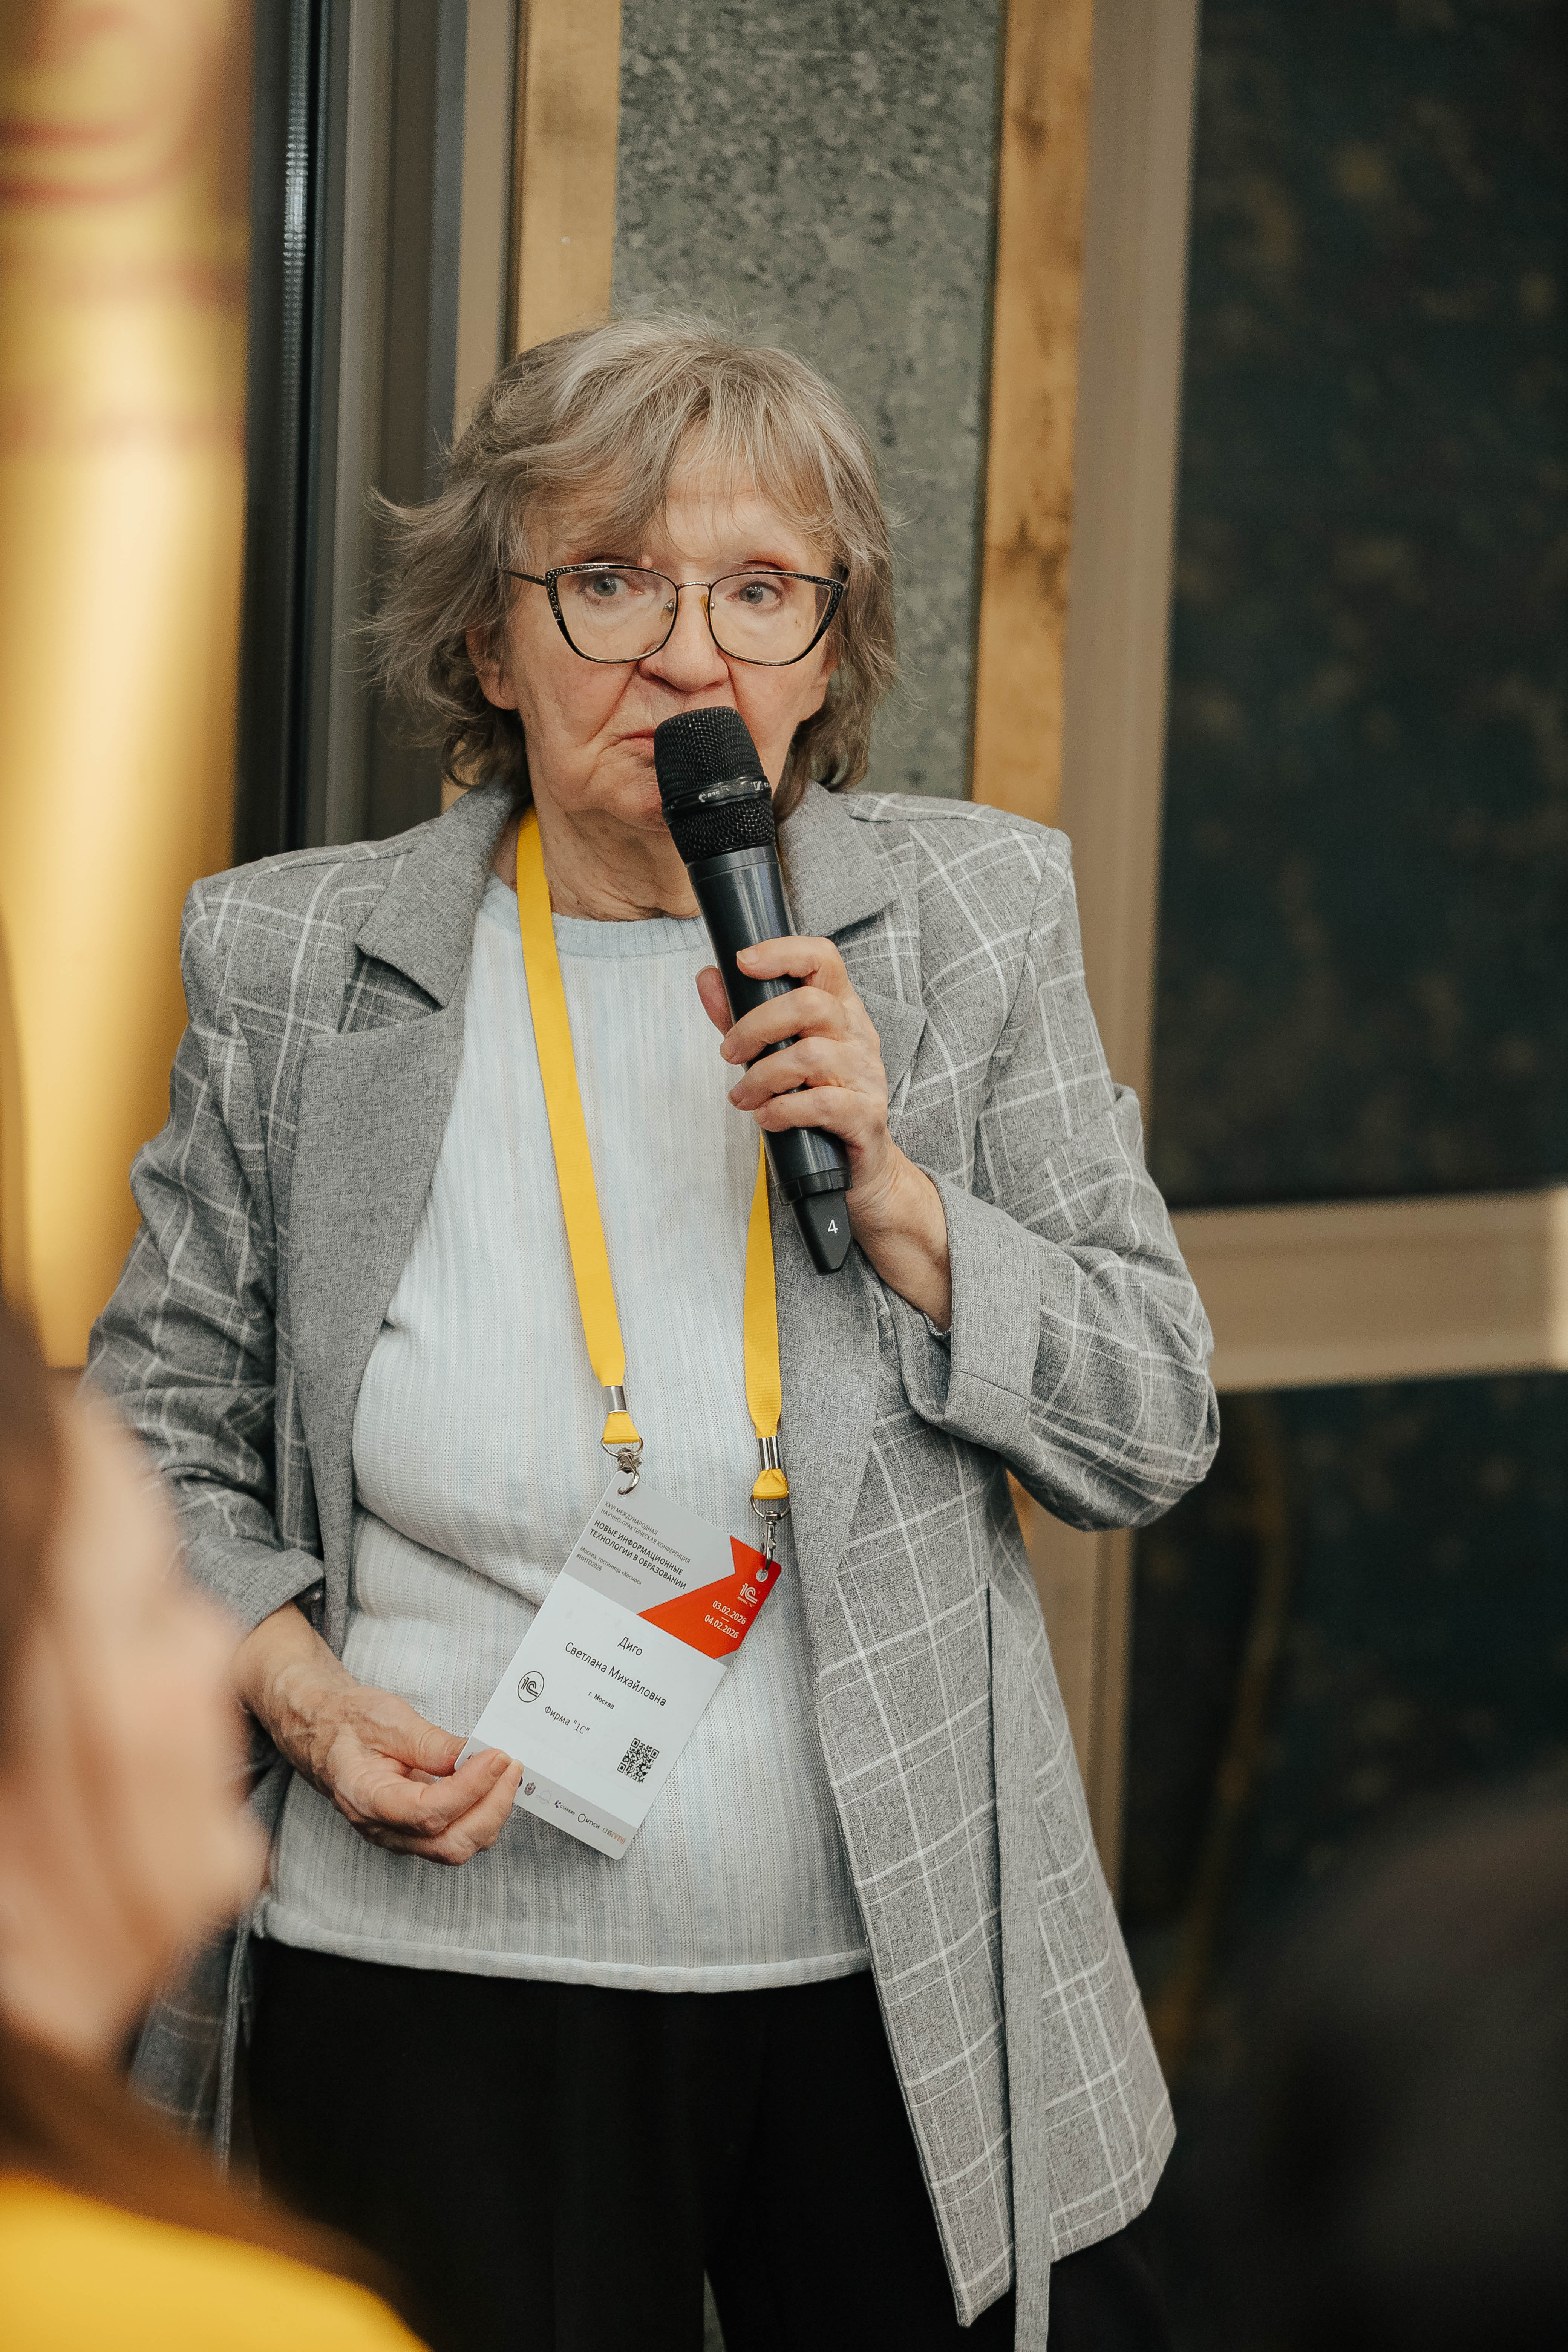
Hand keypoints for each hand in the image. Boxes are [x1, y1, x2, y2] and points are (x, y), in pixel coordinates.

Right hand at [233, 1605, 522, 1864]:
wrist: (320, 1731)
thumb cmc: (347, 1722)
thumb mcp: (387, 1719)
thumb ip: (431, 1744)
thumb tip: (476, 1755)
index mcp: (366, 1798)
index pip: (427, 1812)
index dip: (470, 1788)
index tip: (498, 1757)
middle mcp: (382, 1829)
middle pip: (449, 1844)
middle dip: (491, 1809)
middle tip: (512, 1766)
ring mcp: (397, 1835)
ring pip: (456, 1848)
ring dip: (490, 1815)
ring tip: (507, 1773)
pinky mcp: (412, 1831)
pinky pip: (453, 1837)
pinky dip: (481, 1816)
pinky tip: (491, 1785)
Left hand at [696, 939, 951, 1328]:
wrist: (861, 1168)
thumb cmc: (818, 1104)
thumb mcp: (777, 1053)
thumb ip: (743, 1016)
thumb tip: (709, 978)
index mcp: (840, 1010)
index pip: (823, 959)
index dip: (783, 951)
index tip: (743, 961)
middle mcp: (858, 1035)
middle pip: (809, 1005)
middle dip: (755, 1026)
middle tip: (728, 1054)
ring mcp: (866, 1075)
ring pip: (811, 1055)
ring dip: (762, 1076)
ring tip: (742, 1097)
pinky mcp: (865, 1116)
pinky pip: (822, 1103)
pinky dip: (783, 1110)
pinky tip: (766, 1118)